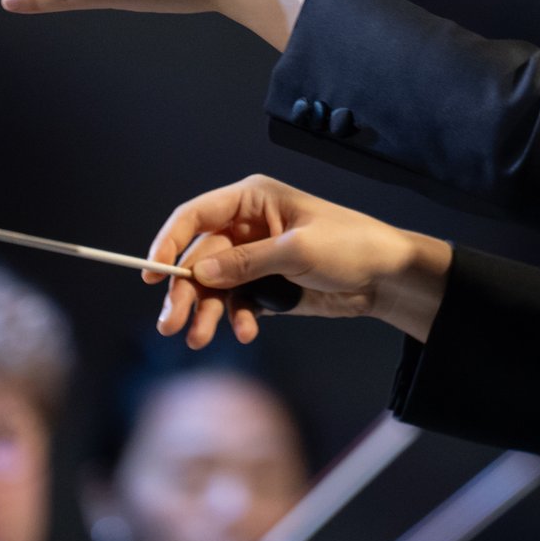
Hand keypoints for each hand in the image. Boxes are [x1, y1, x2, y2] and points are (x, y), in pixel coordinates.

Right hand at [144, 174, 452, 346]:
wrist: (386, 277)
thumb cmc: (350, 246)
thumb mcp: (297, 251)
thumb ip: (246, 263)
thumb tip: (200, 274)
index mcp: (252, 201)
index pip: (195, 216)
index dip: (169, 242)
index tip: (153, 273)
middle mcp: (246, 227)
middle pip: (199, 258)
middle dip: (185, 292)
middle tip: (171, 324)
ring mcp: (254, 258)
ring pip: (214, 287)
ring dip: (206, 313)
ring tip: (201, 339)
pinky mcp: (265, 286)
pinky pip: (236, 303)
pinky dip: (235, 319)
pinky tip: (245, 333)